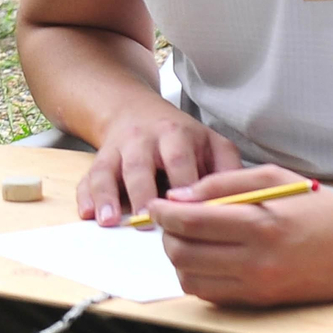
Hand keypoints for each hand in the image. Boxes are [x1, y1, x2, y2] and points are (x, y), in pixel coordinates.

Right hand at [78, 105, 241, 225]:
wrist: (135, 110)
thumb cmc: (181, 139)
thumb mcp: (210, 144)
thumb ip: (227, 170)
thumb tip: (247, 202)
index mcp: (177, 135)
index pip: (181, 161)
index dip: (183, 187)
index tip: (188, 215)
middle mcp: (145, 139)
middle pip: (142, 165)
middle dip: (143, 192)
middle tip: (148, 220)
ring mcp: (119, 148)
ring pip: (112, 170)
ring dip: (109, 196)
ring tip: (110, 222)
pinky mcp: (100, 159)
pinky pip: (90, 176)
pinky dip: (86, 195)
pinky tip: (88, 214)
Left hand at [151, 164, 332, 306]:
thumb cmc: (321, 208)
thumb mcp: (274, 179)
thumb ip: (223, 184)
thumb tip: (180, 195)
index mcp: (260, 225)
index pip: (192, 223)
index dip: (165, 212)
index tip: (157, 202)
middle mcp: (256, 262)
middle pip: (184, 254)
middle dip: (166, 235)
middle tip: (168, 219)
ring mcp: (258, 286)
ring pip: (192, 279)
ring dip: (179, 257)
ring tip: (188, 237)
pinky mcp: (261, 302)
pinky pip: (212, 294)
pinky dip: (199, 275)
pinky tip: (208, 255)